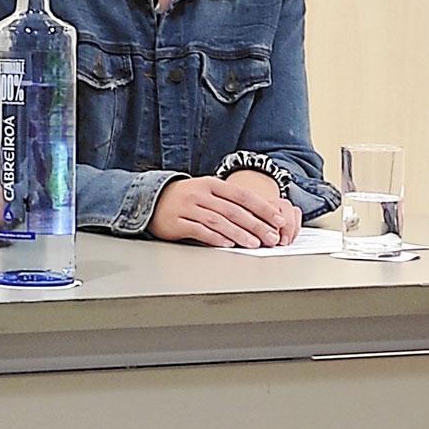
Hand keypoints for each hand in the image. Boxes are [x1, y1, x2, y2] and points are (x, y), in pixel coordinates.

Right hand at [149, 174, 299, 248]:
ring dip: (238, 233)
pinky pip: (199, 230)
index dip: (262, 208)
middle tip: (271, 237)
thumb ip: (229, 201)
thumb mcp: (207, 192)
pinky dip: (214, 238)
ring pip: (218, 221)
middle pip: (233, 210)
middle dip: (256, 225)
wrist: (150, 200)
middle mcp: (200, 194)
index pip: (242, 195)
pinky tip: (227, 245)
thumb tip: (259, 217)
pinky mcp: (176, 223)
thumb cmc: (185, 198)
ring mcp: (187, 208)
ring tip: (254, 243)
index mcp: (211, 184)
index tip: (278, 220)